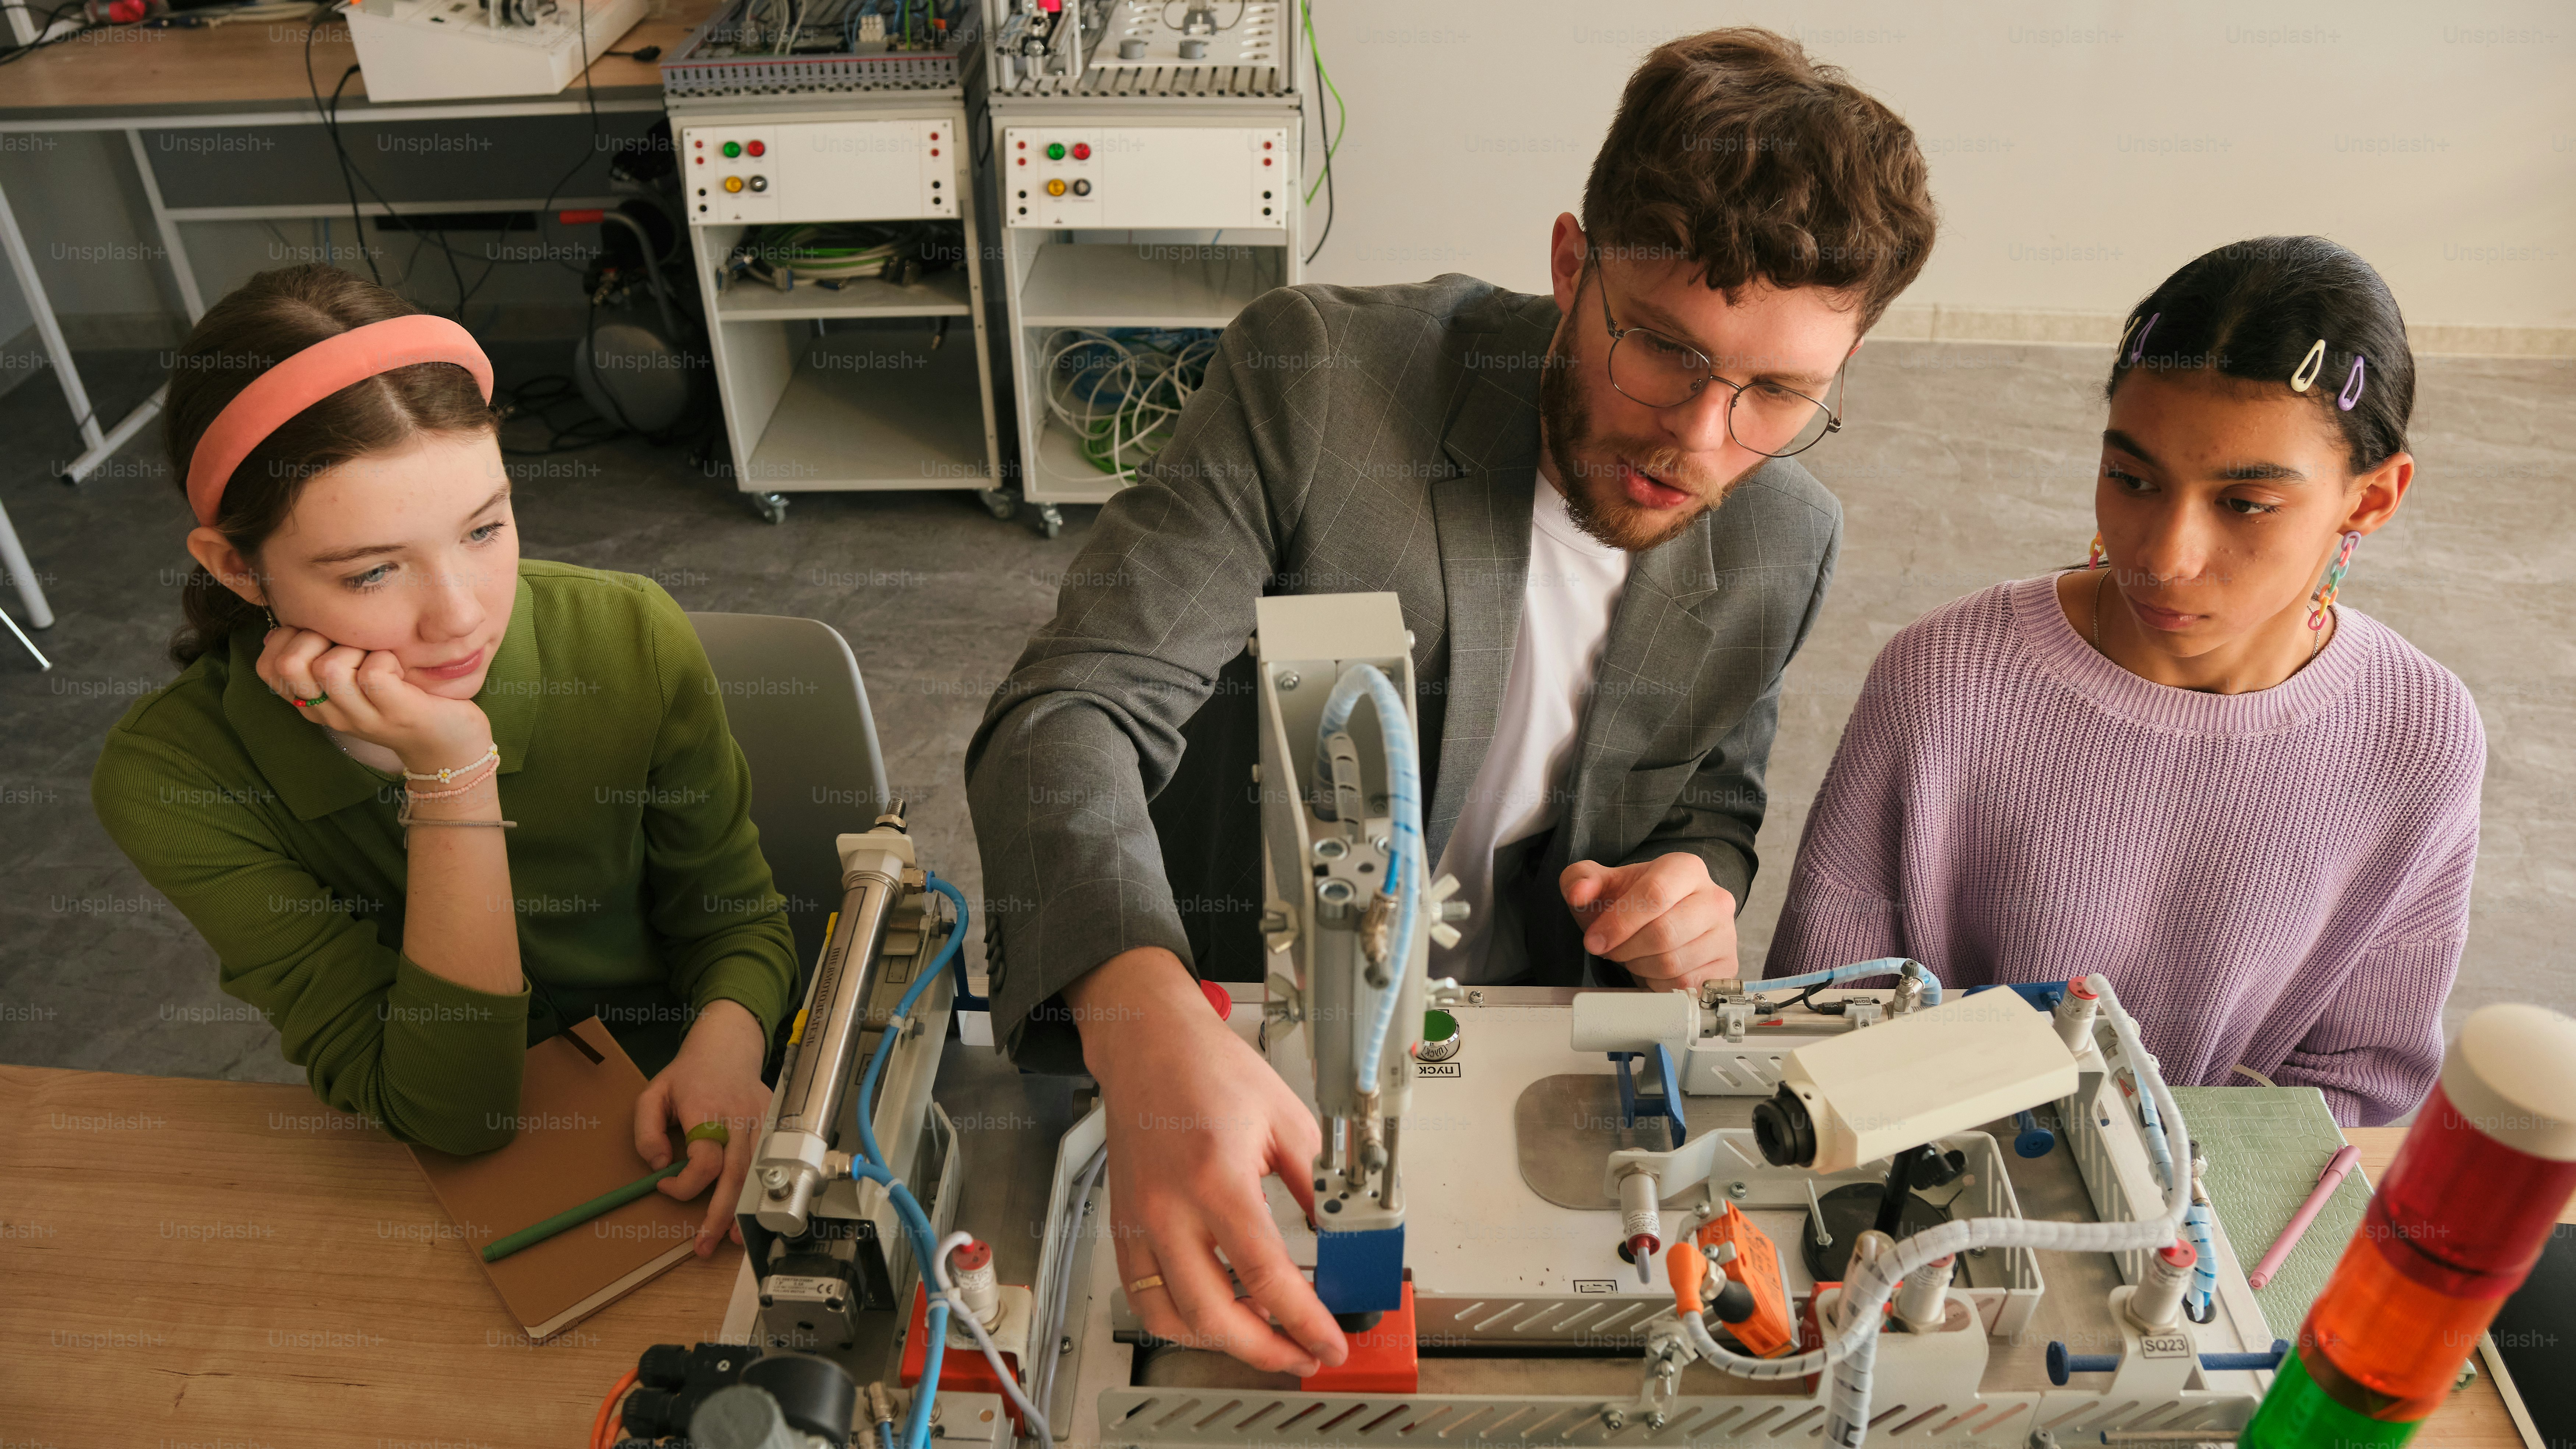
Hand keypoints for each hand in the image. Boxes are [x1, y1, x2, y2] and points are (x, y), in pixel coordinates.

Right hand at [255, 626, 491, 774]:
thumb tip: (281, 627)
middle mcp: (329, 712)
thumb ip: (319, 656)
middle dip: (315, 638)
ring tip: (375, 655)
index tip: (319, 635)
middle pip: (289, 666)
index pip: (267, 668)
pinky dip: (385, 659)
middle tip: (348, 643)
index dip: (285, 639)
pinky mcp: (395, 713)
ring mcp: (361, 716)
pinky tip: (398, 666)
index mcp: (313, 702)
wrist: (448, 742)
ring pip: (329, 669)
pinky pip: (373, 674)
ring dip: (354, 649)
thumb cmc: (399, 696)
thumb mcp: (351, 677)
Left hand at [633, 999, 771, 1258]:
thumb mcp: (653, 1093)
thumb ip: (646, 1130)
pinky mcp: (773, 1124)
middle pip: (734, 1175)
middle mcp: (738, 1118)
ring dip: (743, 1209)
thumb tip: (660, 1165)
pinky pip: (769, 1162)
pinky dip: (762, 1189)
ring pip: (755, 1174)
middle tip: (704, 1244)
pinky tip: (754, 1211)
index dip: (683, 1183)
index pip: (703, 1160)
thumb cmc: (689, 1073)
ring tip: (731, 1238)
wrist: (728, 1046)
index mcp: (706, 1110)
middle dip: (719, 1214)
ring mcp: (760, 1121)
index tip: (663, 1184)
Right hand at [1072, 947, 1346, 1375]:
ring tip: (1261, 1334)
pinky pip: (1143, 1296)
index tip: (1329, 1343)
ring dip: (1219, 1341)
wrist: (1148, 1042)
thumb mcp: (1287, 1119)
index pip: (1266, 1275)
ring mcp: (1140, 1221)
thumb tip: (1338, 1235)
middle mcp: (1170, 1207)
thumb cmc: (1209, 1068)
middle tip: (1302, 1356)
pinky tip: (1214, 1310)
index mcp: (1216, 1178)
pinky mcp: (1124, 1225)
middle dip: (1265, 1351)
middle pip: (1213, 1315)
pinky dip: (1179, 1319)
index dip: (1304, 1322)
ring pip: (1170, 1318)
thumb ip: (1315, 1185)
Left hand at [1561, 852, 1738, 990]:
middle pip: (1664, 934)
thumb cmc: (1632, 902)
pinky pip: (1686, 985)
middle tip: (1612, 950)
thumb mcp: (1602, 885)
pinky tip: (1652, 970)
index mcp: (1686, 868)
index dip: (1619, 923)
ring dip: (1640, 967)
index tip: (1594, 940)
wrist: (1661, 921)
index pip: (1655, 895)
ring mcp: (1725, 934)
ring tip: (1632, 956)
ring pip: (1673, 964)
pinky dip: (1659, 984)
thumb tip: (1578, 893)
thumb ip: (1580, 880)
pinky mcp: (1727, 965)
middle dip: (1626, 949)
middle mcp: (1715, 898)